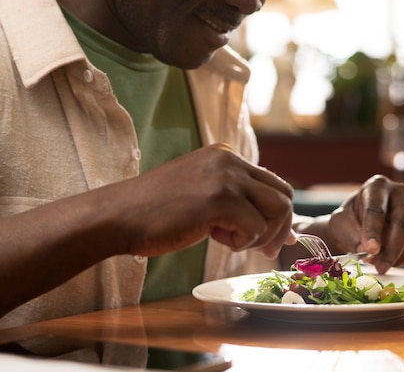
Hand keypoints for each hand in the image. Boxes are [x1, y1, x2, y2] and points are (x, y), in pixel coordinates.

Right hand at [111, 144, 295, 258]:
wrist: (118, 216)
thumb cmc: (157, 213)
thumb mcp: (202, 193)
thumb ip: (236, 200)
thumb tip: (279, 229)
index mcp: (226, 155)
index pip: (272, 183)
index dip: (278, 215)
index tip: (271, 239)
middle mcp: (230, 160)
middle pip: (284, 194)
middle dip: (280, 227)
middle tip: (263, 250)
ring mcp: (226, 177)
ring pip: (278, 209)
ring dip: (262, 235)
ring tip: (233, 242)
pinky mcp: (219, 199)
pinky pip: (255, 227)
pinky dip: (242, 242)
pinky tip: (216, 239)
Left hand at [326, 175, 403, 272]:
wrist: (363, 221)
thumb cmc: (350, 220)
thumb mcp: (340, 223)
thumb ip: (349, 233)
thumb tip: (366, 250)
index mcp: (377, 185)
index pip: (377, 208)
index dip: (373, 230)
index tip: (370, 250)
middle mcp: (400, 192)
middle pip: (403, 222)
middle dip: (391, 249)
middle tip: (380, 268)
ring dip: (397, 257)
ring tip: (379, 265)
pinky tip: (391, 261)